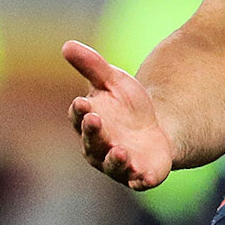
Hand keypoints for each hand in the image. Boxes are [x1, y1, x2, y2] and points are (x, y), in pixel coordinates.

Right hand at [63, 40, 174, 190]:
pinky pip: (138, 180)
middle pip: (92, 142)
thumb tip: (67, 45)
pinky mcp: (140, 175)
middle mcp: (98, 147)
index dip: (79, 111)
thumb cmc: (126, 105)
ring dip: (115, 160)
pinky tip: (144, 174)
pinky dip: (139, 178)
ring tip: (121, 152)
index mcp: (88, 123)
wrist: (157, 128)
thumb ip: (92, 65)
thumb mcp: (112, 80)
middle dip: (93, 133)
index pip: (78, 117)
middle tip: (95, 120)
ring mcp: (118, 164)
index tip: (82, 102)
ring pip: (112, 165)